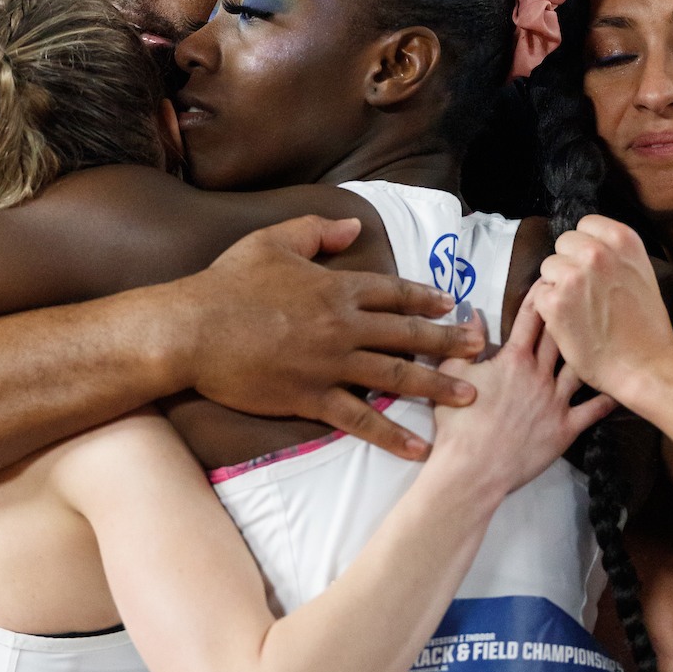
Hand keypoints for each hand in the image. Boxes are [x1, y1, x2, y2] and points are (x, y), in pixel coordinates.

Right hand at [180, 215, 484, 459]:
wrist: (193, 329)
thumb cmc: (227, 283)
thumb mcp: (273, 240)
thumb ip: (317, 229)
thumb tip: (355, 224)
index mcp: (335, 287)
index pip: (393, 292)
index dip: (425, 297)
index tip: (451, 304)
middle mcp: (342, 326)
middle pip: (407, 333)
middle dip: (448, 341)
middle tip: (479, 349)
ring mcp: (330, 364)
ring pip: (395, 377)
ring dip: (436, 386)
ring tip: (470, 397)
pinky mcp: (311, 398)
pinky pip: (360, 419)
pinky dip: (391, 434)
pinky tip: (419, 447)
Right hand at [431, 291, 614, 494]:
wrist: (472, 470)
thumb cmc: (458, 424)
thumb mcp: (453, 373)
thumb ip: (467, 342)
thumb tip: (473, 315)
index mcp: (513, 360)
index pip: (530, 319)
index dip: (541, 296)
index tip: (551, 278)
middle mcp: (539, 375)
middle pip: (559, 336)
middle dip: (570, 312)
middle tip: (583, 293)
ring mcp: (556, 402)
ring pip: (580, 367)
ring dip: (592, 348)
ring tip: (608, 331)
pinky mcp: (565, 429)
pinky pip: (593, 410)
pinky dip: (609, 396)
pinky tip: (620, 383)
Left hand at [532, 215, 672, 400]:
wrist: (646, 365)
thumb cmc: (646, 326)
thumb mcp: (641, 273)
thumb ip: (616, 253)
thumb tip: (591, 242)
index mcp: (621, 239)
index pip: (585, 224)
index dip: (586, 247)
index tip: (594, 267)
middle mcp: (595, 251)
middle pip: (563, 243)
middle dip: (570, 264)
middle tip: (588, 292)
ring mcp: (573, 275)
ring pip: (548, 267)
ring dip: (558, 286)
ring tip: (582, 309)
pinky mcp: (554, 301)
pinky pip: (540, 295)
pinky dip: (551, 310)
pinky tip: (572, 323)